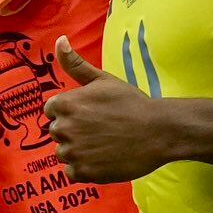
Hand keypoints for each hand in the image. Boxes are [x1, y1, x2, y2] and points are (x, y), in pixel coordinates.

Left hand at [43, 38, 174, 182]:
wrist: (160, 131)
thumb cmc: (131, 103)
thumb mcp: (103, 79)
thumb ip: (75, 63)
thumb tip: (59, 40)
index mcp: (64, 105)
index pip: (52, 111)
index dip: (72, 113)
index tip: (92, 114)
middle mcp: (63, 129)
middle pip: (58, 133)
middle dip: (75, 131)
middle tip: (102, 129)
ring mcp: (73, 152)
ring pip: (64, 153)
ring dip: (79, 151)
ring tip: (105, 144)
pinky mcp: (83, 172)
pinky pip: (73, 172)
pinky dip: (85, 168)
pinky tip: (104, 158)